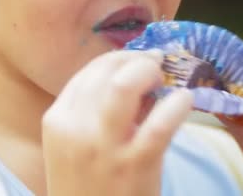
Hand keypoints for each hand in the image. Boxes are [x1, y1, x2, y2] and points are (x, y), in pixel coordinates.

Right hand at [42, 50, 192, 195]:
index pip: (89, 72)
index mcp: (57, 120)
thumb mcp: (75, 146)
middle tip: (155, 65)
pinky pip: (160, 122)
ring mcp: (103, 147)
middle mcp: (75, 128)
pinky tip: (184, 101)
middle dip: (136, 60)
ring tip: (166, 79)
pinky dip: (177, 104)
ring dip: (149, 73)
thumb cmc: (86, 186)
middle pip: (106, 72)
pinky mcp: (133, 165)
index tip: (136, 60)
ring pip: (125, 85)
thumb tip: (135, 77)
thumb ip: (94, 113)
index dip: (118, 59)